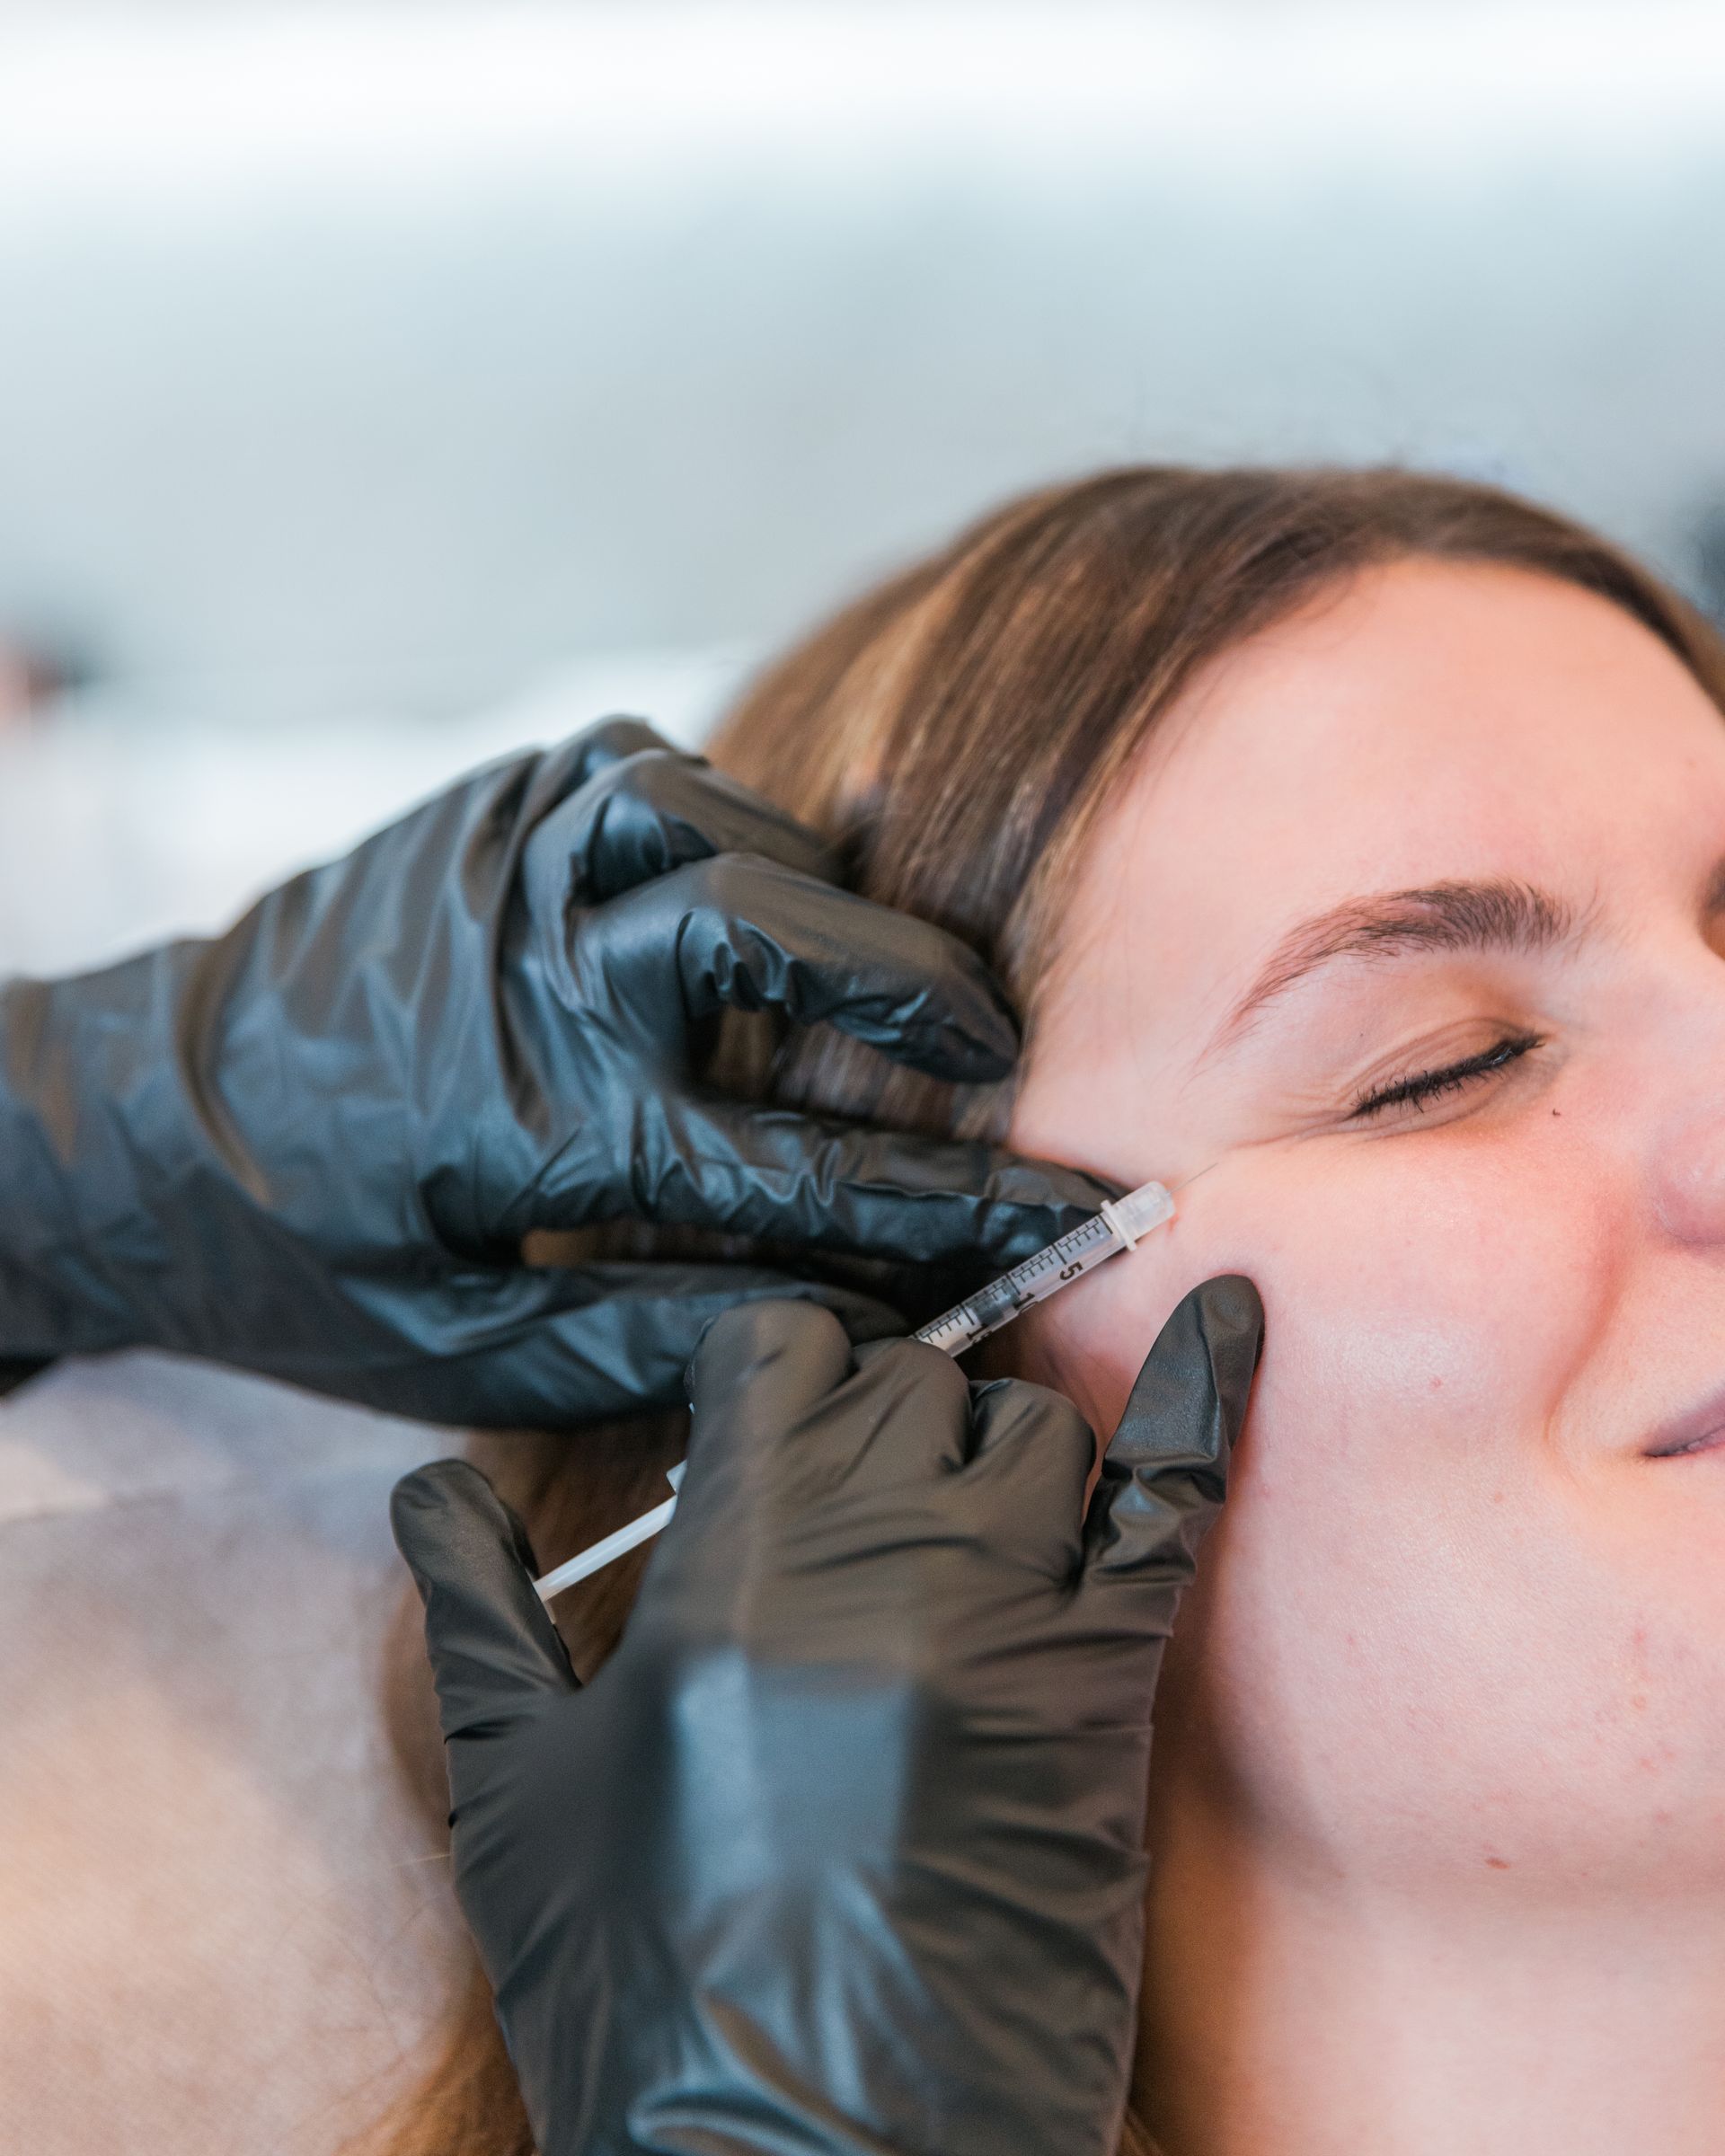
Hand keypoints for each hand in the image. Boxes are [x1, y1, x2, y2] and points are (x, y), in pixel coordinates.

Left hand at [0, 719, 1112, 1422]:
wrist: (123, 1118)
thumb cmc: (294, 1256)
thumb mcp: (459, 1353)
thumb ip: (653, 1342)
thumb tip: (835, 1323)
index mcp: (537, 1127)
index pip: (796, 1172)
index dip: (949, 1206)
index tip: (1059, 1219)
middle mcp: (531, 967)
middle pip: (780, 933)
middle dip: (922, 991)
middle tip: (995, 1051)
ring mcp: (506, 860)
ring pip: (724, 823)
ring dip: (824, 896)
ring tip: (871, 972)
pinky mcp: (483, 807)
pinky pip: (647, 775)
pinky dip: (725, 821)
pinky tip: (742, 884)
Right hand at [393, 1278, 1262, 2154]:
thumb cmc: (641, 1989)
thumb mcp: (514, 1797)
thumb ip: (479, 1612)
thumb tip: (428, 1490)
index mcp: (727, 1567)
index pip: (780, 1349)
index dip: (766, 1368)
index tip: (757, 1412)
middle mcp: (876, 1559)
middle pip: (904, 1378)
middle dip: (866, 1414)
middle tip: (836, 1504)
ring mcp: (1006, 1615)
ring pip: (1028, 1425)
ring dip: (986, 1449)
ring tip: (944, 1527)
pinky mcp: (1102, 1690)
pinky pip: (1175, 1500)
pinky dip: (1207, 1396)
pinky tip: (1234, 1315)